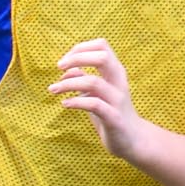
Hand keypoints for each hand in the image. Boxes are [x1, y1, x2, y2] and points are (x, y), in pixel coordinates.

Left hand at [50, 38, 155, 161]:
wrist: (131, 139)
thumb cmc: (110, 112)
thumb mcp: (95, 92)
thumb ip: (83, 78)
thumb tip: (67, 70)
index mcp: (115, 72)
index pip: (102, 46)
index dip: (80, 48)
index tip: (65, 61)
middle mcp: (119, 82)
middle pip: (102, 58)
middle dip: (76, 58)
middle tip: (59, 68)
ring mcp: (117, 100)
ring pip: (94, 82)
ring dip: (68, 83)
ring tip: (53, 90)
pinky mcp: (114, 117)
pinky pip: (94, 104)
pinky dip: (76, 102)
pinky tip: (65, 104)